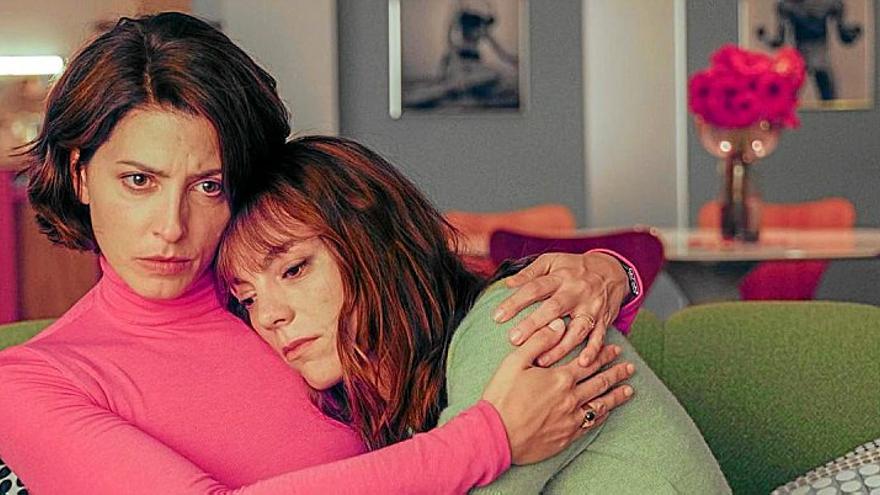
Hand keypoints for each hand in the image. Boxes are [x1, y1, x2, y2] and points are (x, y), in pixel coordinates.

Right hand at [481, 324, 634, 464]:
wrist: (496, 435)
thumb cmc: (502, 397)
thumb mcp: (515, 362)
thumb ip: (539, 341)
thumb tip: (559, 324)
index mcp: (560, 378)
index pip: (589, 362)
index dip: (604, 354)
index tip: (616, 349)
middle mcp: (570, 398)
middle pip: (600, 382)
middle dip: (616, 373)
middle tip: (630, 367)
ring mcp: (571, 419)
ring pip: (601, 404)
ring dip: (616, 395)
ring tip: (629, 390)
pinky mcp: (566, 436)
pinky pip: (591, 424)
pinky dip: (603, 415)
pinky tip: (607, 412)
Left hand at [493, 252, 628, 366]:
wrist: (611, 269)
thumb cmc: (575, 267)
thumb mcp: (552, 261)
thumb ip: (530, 272)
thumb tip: (507, 283)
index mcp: (560, 276)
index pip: (534, 288)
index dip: (515, 302)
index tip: (497, 316)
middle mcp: (575, 291)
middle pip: (553, 308)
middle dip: (534, 325)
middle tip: (514, 339)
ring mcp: (591, 306)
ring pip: (576, 328)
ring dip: (560, 346)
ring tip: (541, 360)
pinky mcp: (603, 319)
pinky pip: (599, 336)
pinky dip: (593, 350)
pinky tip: (582, 363)